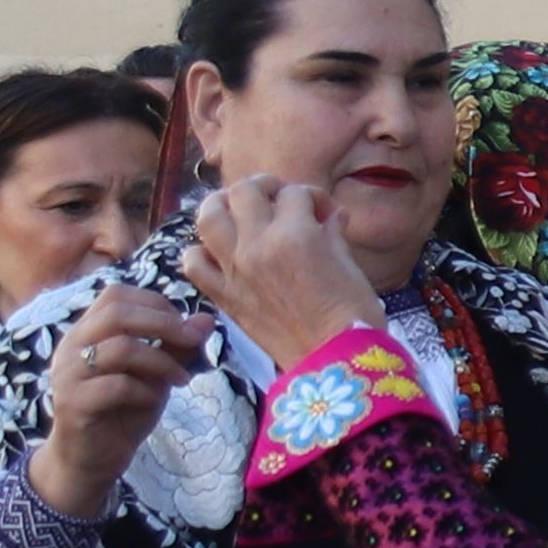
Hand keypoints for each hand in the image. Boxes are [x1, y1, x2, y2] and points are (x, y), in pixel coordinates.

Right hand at [28, 287, 207, 523]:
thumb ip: (177, 347)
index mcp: (86, 332)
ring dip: (162, 361)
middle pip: (116, 313)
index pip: (116, 295)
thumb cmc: (123, 411)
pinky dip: (145, 390)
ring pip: (120, 348)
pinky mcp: (73, 403)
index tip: (184, 326)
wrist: (93, 459)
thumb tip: (207, 319)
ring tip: (182, 378)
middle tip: (194, 342)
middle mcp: (71, 346)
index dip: (155, 304)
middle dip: (164, 324)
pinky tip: (155, 400)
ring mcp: (67, 374)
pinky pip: (116, 385)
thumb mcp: (157, 374)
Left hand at [187, 178, 382, 364]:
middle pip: (245, 191)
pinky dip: (201, 251)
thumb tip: (331, 216)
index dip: (313, 197)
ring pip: (208, 215)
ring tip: (236, 209)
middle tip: (279, 199)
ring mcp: (234, 269)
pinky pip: (193, 262)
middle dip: (265, 187)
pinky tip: (218, 252)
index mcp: (295, 234)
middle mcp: (257, 245)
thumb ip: (333, 234)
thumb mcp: (350, 265)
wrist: (334, 360)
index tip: (324, 212)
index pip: (296, 193)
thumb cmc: (353, 314)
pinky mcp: (223, 295)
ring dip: (221, 204)